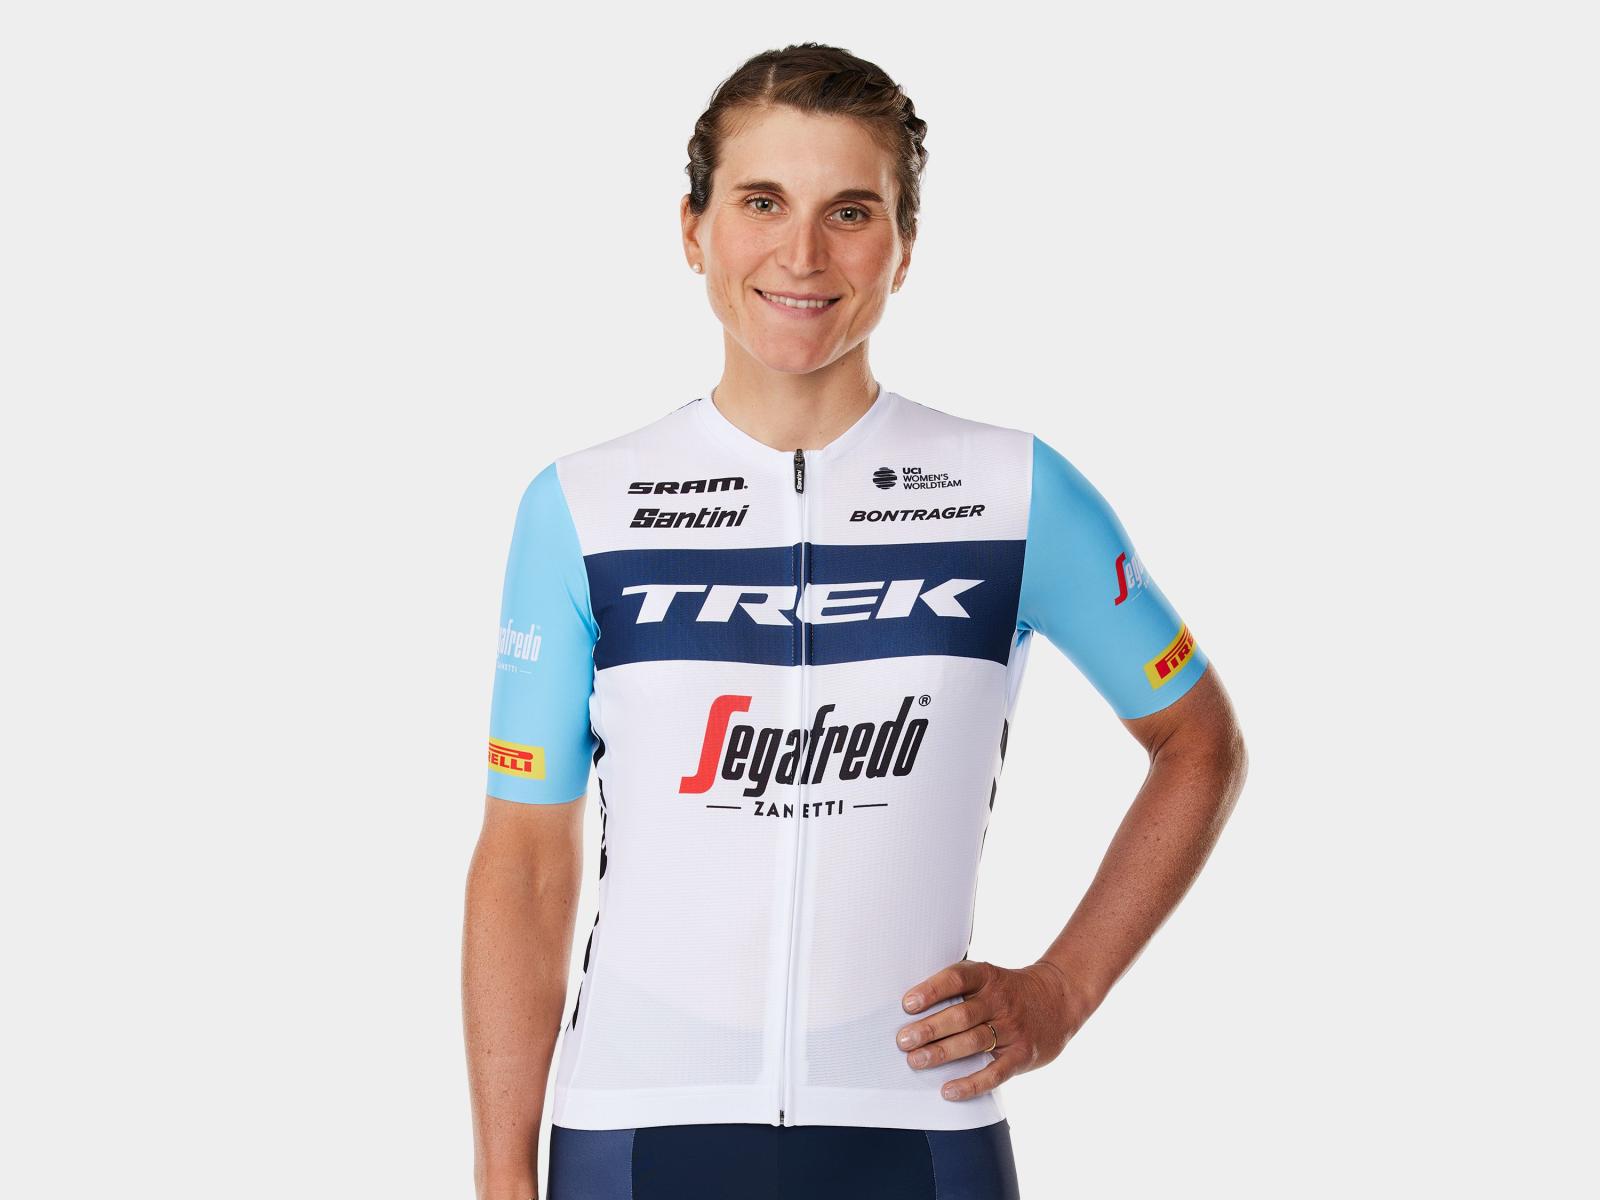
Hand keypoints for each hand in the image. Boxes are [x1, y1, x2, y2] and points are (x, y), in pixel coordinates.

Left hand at [895, 959, 1087, 1101]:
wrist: (1059, 999)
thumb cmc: (1009, 991)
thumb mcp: (989, 978)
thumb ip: (959, 989)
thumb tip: (911, 1008)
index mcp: (987, 977)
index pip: (957, 978)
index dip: (931, 990)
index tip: (907, 1004)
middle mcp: (1000, 1001)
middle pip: (961, 1015)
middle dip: (930, 1028)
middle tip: (903, 1040)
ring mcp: (1013, 1028)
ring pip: (974, 1041)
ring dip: (942, 1052)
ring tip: (916, 1060)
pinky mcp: (1023, 1055)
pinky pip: (995, 1072)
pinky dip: (971, 1083)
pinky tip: (948, 1090)